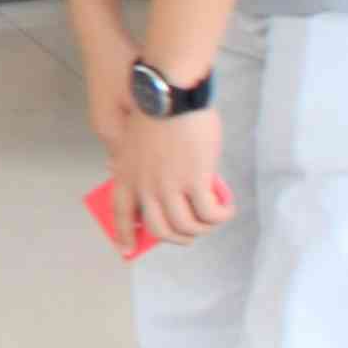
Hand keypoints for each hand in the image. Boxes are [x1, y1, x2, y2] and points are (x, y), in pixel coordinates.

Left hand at [102, 98, 232, 247]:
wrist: (168, 96)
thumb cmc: (153, 111)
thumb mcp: (134, 141)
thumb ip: (137, 164)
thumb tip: (152, 183)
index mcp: (126, 175)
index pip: (121, 213)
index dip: (125, 234)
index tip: (127, 251)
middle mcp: (145, 186)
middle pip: (160, 229)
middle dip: (178, 237)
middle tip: (192, 233)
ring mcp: (168, 186)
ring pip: (187, 226)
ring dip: (203, 228)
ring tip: (214, 217)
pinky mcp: (195, 181)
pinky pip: (209, 213)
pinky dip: (220, 216)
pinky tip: (227, 208)